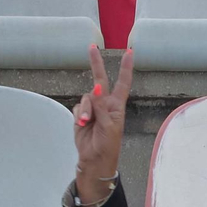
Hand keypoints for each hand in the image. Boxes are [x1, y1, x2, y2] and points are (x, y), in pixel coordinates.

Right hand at [73, 45, 133, 202]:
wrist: (94, 159)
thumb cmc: (107, 145)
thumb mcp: (108, 127)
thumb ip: (101, 106)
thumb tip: (97, 87)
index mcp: (117, 106)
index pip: (122, 83)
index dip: (125, 68)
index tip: (130, 52)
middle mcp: (105, 104)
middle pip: (100, 80)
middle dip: (96, 64)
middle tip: (91, 46)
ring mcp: (93, 108)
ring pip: (85, 98)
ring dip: (85, 110)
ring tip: (87, 123)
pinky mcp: (81, 114)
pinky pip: (77, 108)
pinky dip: (78, 115)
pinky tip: (82, 125)